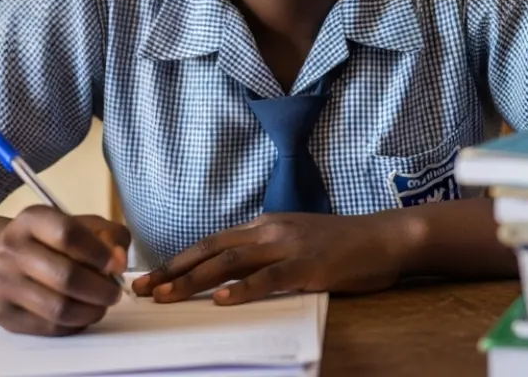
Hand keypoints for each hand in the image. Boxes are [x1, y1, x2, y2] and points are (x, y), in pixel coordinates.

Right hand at [0, 206, 130, 335]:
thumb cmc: (50, 241)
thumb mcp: (81, 224)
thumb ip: (109, 236)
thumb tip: (118, 262)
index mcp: (32, 219)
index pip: (68, 234)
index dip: (99, 252)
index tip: (116, 265)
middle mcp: (12, 249)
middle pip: (66, 276)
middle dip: (101, 289)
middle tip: (114, 292)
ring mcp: (3, 283)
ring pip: (59, 308)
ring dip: (91, 311)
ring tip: (100, 305)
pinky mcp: (4, 314)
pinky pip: (49, 327)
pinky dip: (74, 324)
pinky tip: (81, 314)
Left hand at [131, 212, 408, 305]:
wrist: (386, 237)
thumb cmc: (343, 246)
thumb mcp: (295, 242)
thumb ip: (265, 253)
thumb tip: (233, 274)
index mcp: (264, 227)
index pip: (210, 243)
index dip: (177, 260)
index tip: (149, 276)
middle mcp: (269, 231)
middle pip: (210, 250)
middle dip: (172, 271)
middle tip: (141, 289)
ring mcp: (288, 246)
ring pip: (230, 263)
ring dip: (194, 280)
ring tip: (166, 295)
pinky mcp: (309, 265)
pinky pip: (270, 278)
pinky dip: (244, 289)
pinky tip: (223, 300)